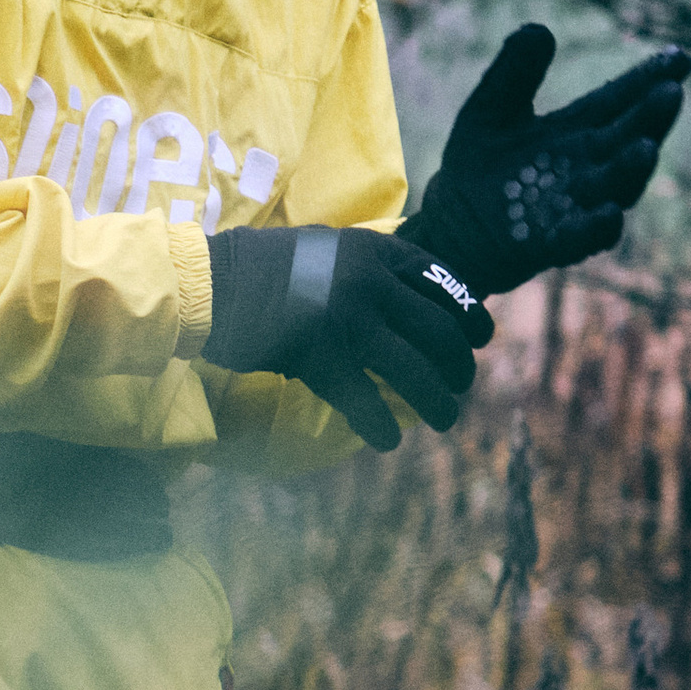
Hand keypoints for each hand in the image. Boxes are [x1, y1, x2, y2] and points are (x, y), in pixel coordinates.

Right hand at [204, 226, 492, 451]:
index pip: (441, 280)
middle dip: (459, 365)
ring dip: (437, 401)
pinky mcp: (322, 360)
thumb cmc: (258, 267)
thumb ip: (364, 267)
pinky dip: (383, 426)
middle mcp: (369, 284)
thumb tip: (400, 297)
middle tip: (459, 385)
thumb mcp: (324, 249)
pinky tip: (387, 440)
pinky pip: (367, 402)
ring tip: (444, 419)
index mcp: (373, 251)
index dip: (468, 311)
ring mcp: (347, 322)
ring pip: (415, 371)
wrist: (208, 281)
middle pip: (439, 331)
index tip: (482, 336)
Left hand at [399, 27, 690, 296]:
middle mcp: (589, 167)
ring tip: (646, 148)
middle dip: (651, 117)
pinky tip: (609, 214)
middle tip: (671, 91)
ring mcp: (576, 207)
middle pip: (628, 138)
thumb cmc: (480, 166)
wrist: (453, 228)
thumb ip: (513, 74)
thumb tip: (538, 29)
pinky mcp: (554, 244)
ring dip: (631, 170)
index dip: (650, 78)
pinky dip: (596, 227)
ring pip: (614, 187)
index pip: (621, 99)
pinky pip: (581, 237)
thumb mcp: (490, 110)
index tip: (680, 56)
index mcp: (579, 130)